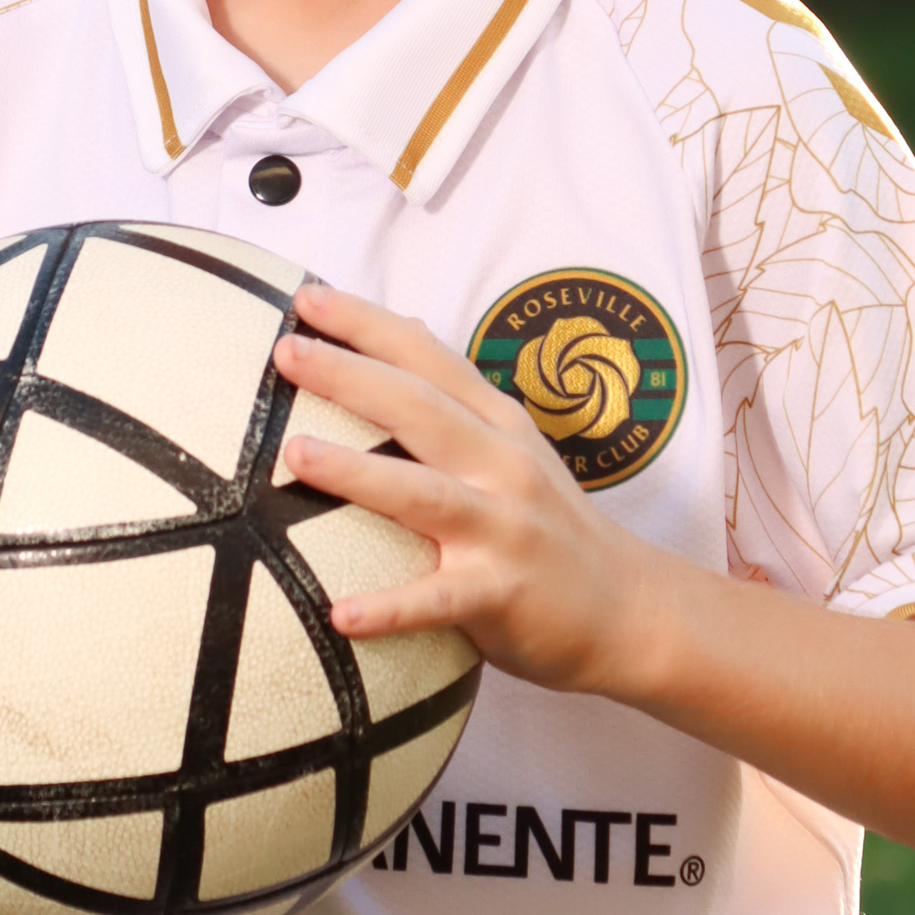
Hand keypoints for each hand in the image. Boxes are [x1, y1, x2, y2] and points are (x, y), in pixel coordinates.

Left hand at [273, 281, 645, 692]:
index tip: (307, 298)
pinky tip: (339, 615)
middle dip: (351, 375)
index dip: (369, 324)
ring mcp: (504, 529)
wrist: (629, 606)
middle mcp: (502, 465)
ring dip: (358, 472)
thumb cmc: (551, 524)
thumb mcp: (513, 445)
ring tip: (295, 453)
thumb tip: (404, 322)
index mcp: (497, 424)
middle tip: (286, 351)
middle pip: (420, 409)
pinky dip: (391, 609)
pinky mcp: (502, 594)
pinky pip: (438, 602)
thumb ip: (457, 395)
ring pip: (423, 494)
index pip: (428, 358)